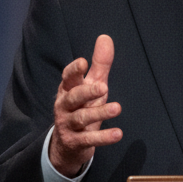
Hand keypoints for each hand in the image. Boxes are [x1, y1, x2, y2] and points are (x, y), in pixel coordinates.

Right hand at [48, 34, 121, 176]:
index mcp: (68, 89)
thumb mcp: (91, 85)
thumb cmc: (82, 106)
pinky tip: (118, 134)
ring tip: (117, 108)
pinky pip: (89, 139)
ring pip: (81, 118)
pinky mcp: (75, 142)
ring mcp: (68, 125)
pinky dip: (103, 137)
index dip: (74, 70)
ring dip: (99, 113)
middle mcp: (65, 106)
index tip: (83, 62)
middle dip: (87, 92)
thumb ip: (99, 64)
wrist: (67, 144)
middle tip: (103, 87)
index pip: (68, 78)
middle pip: (73, 97)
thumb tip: (105, 37)